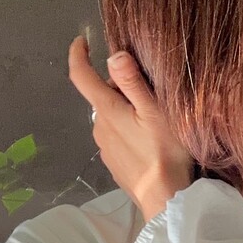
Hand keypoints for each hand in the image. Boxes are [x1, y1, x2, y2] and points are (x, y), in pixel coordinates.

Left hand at [67, 35, 193, 222]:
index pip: (81, 76)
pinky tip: (147, 146)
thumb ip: (133, 83)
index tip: (82, 41)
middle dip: (118, 91)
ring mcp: (105, 148)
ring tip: (151, 124)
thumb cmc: (164, 154)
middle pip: (102, 98)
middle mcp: (99, 127)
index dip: (78, 55)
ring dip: (124, 116)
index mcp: (107, 110)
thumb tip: (113, 55)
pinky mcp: (114, 165)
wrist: (165, 200)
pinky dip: (128, 136)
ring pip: (110, 120)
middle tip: (147, 95)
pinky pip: (117, 141)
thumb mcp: (155, 113)